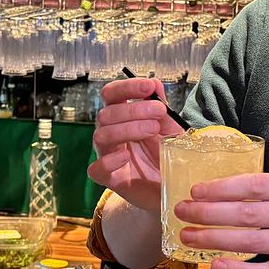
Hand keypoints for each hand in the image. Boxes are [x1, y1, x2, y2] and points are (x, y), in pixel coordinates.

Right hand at [87, 78, 183, 210]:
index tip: (148, 86)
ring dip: (128, 129)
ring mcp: (108, 155)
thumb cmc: (167, 154)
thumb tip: (155, 83)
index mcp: (122, 116)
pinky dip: (109, 160)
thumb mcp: (170, 128)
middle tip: (159, 112)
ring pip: (101, 136)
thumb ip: (162, 107)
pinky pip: (97, 168)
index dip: (127, 87)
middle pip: (106, 113)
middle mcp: (111, 133)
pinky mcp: (110, 179)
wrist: (172, 186)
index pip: (112, 94)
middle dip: (134, 109)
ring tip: (153, 130)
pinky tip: (126, 156)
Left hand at [174, 172, 268, 268]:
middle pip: (247, 214)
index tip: (196, 191)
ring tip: (189, 236)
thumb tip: (211, 191)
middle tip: (183, 213)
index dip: (221, 188)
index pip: (253, 185)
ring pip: (251, 243)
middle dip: (209, 214)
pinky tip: (217, 263)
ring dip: (215, 240)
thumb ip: (261, 190)